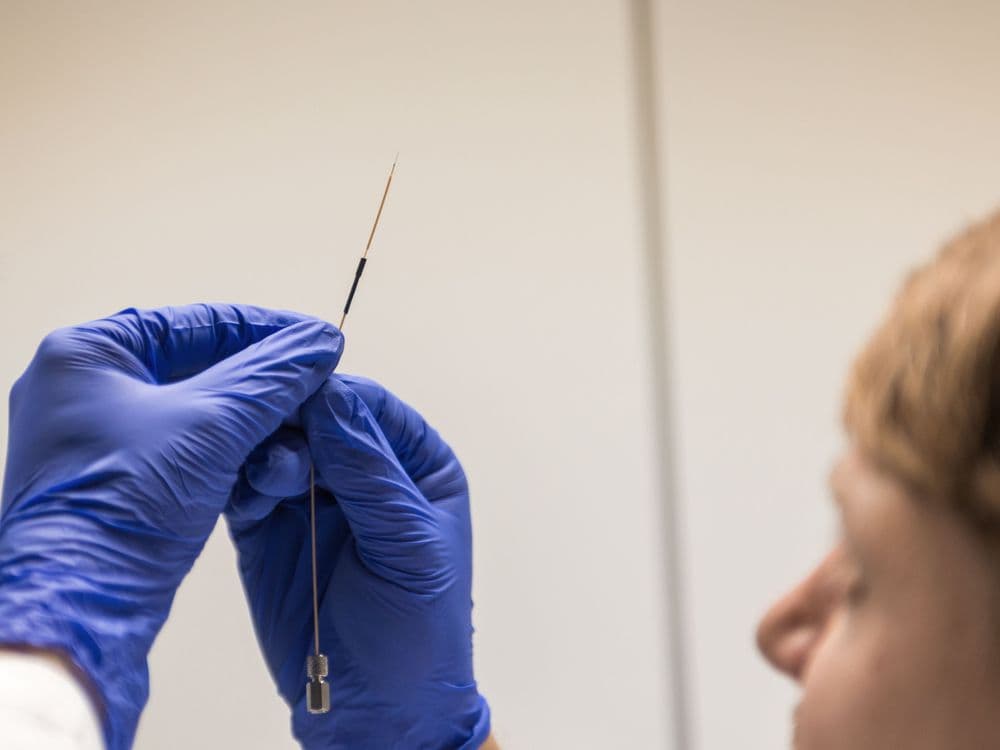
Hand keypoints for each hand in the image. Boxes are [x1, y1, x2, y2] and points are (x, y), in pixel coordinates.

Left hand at [0, 304, 342, 749]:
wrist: (82, 606)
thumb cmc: (121, 505)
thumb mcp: (212, 424)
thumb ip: (273, 375)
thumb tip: (321, 341)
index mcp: (87, 353)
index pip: (198, 321)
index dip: (267, 330)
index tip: (316, 342)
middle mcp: (83, 387)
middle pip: (199, 366)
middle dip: (261, 383)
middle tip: (313, 386)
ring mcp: (95, 435)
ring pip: (197, 409)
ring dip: (251, 420)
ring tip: (296, 428)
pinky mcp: (115, 478)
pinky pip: (185, 446)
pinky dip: (228, 450)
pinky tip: (266, 462)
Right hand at [227, 374, 489, 748]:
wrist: (376, 714)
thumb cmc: (418, 635)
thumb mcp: (407, 550)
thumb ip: (370, 474)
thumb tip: (331, 399)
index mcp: (417, 466)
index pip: (370, 408)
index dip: (335, 397)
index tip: (298, 393)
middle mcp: (364, 473)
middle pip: (316, 419)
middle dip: (291, 423)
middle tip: (271, 439)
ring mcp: (314, 499)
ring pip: (276, 446)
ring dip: (264, 453)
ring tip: (267, 482)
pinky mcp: (268, 529)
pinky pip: (245, 487)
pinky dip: (238, 484)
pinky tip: (244, 497)